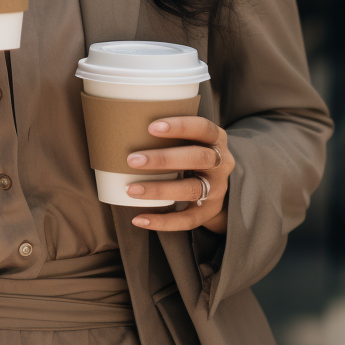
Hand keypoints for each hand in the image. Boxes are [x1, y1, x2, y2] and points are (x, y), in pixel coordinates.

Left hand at [125, 116, 233, 233]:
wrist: (215, 181)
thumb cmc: (190, 148)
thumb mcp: (190, 136)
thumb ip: (169, 131)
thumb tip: (124, 123)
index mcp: (215, 138)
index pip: (203, 128)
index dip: (180, 126)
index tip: (151, 127)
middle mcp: (221, 163)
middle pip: (197, 158)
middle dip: (163, 159)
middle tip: (132, 160)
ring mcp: (217, 189)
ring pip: (191, 189)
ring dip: (159, 190)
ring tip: (131, 189)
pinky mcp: (210, 211)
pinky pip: (188, 219)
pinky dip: (163, 221)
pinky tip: (139, 219)